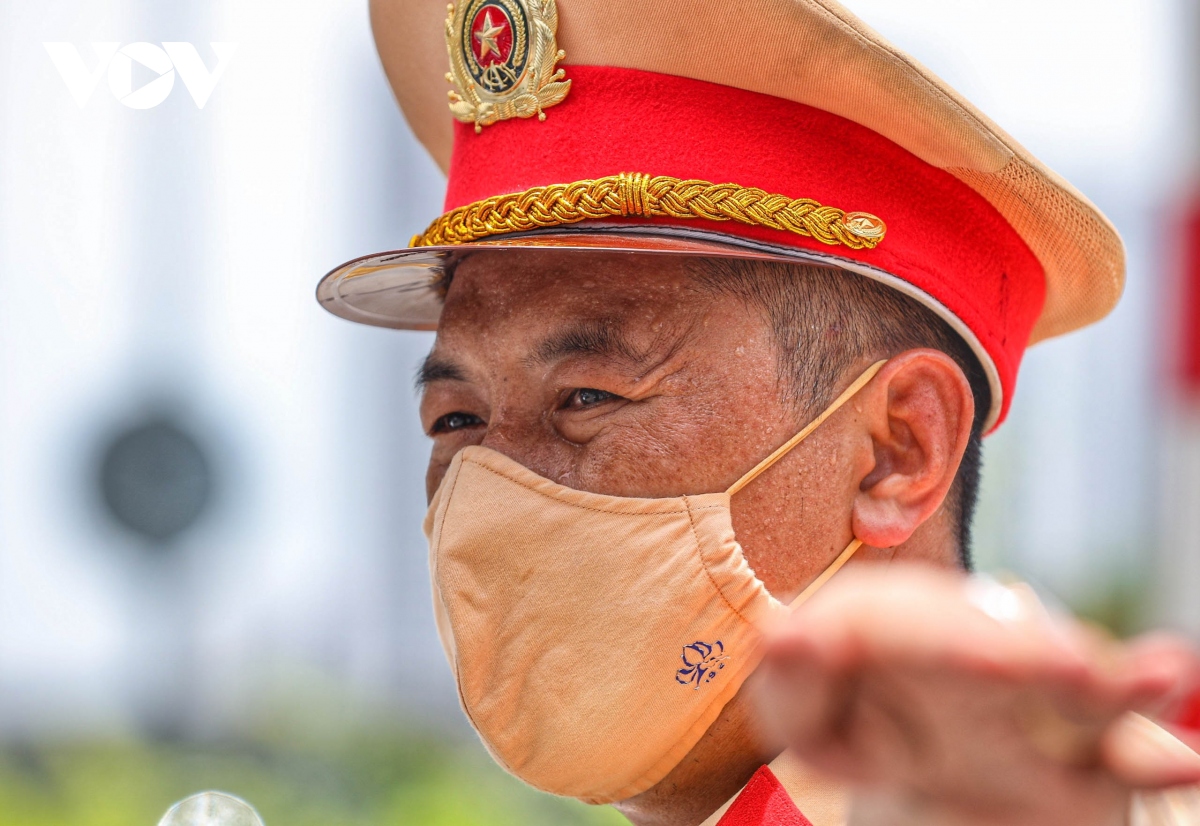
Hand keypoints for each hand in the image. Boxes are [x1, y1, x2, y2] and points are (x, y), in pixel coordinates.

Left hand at [757, 564, 1199, 825]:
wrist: (929, 755)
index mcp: (904, 628)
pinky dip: (1150, 756)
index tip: (813, 644)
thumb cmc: (863, 718)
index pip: (880, 624)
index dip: (861, 636)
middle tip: (1038, 662)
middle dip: (1003, 650)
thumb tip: (778, 634)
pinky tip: (1180, 762)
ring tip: (1157, 672)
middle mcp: (981, 649)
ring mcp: (1040, 701)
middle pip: (989, 644)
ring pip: (1077, 686)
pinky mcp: (1087, 756)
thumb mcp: (811, 713)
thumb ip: (791, 680)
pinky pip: (1123, 753)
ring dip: (1108, 680)